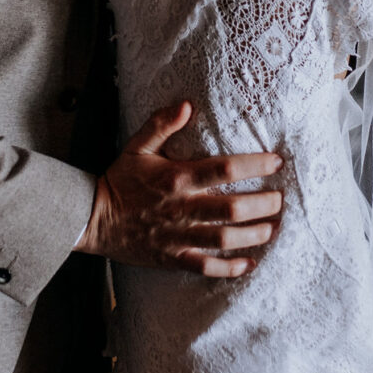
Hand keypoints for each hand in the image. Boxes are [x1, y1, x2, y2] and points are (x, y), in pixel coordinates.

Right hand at [76, 103, 284, 277]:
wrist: (92, 218)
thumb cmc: (120, 180)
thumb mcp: (137, 146)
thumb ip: (161, 124)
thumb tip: (187, 104)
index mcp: (176, 178)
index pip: (224, 169)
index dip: (254, 165)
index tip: (276, 162)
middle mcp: (181, 208)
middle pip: (231, 208)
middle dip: (262, 205)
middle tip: (280, 200)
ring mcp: (178, 236)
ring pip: (224, 239)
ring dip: (253, 234)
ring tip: (272, 228)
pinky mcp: (173, 258)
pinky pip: (206, 267)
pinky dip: (230, 267)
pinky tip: (249, 262)